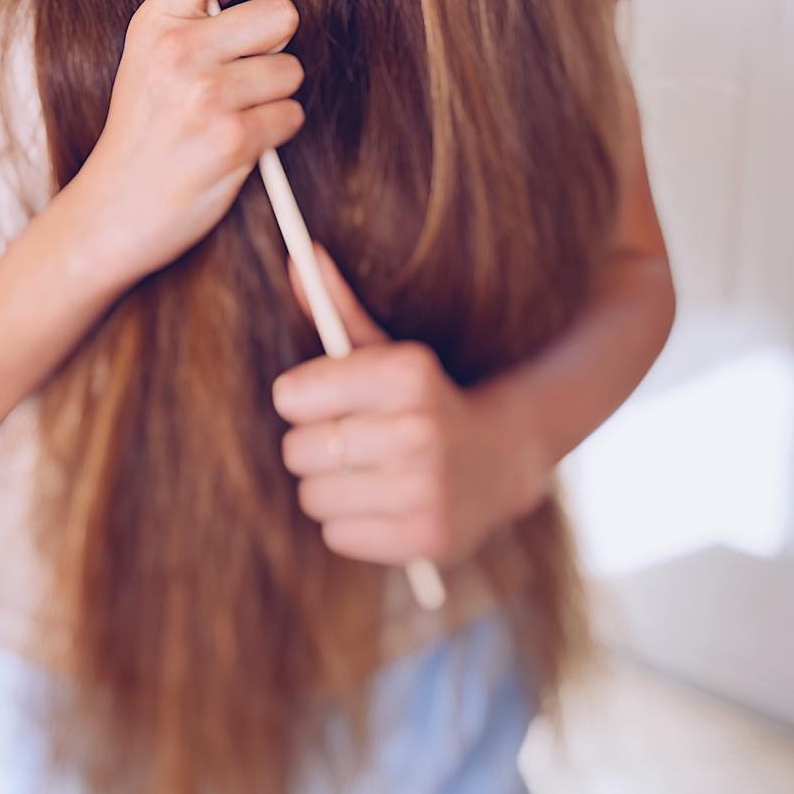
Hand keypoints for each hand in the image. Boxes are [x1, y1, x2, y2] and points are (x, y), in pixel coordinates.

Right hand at [75, 0, 304, 283]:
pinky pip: (291, 115)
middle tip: (236, 73)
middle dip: (270, 46)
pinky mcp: (231, 141)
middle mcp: (178, 52)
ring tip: (230, 113)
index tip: (231, 1)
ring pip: (291, 70)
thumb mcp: (146, 50)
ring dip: (272, 95)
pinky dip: (274, 131)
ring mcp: (205, 97)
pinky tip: (237, 142)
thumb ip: (189, 5)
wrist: (116, 206)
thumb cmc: (144, 125)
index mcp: (156, 21)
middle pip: (281, 13)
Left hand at [271, 245, 549, 567]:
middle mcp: (420, 428)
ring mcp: (428, 488)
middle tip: (347, 440)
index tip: (317, 399)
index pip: (294, 395)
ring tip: (363, 472)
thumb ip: (336, 308)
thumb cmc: (422, 399)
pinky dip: (349, 523)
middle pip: (299, 449)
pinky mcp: (428, 538)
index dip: (297, 399)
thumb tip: (300, 256)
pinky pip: (337, 535)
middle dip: (312, 445)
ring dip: (328, 488)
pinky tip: (382, 502)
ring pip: (314, 497)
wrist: (500, 459)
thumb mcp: (385, 351)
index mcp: (408, 372)